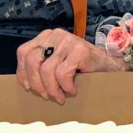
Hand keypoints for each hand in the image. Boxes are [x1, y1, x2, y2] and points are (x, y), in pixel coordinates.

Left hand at [15, 28, 129, 103]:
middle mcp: (55, 35)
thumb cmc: (81, 66)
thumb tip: (26, 83)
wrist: (109, 65)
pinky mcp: (79, 50)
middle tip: (46, 96)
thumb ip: (42, 65)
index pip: (24, 52)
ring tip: (61, 96)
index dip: (23, 71)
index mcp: (47, 36)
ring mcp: (68, 41)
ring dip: (53, 89)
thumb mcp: (57, 61)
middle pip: (32, 61)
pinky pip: (63, 73)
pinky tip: (72, 89)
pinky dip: (66, 86)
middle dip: (37, 83)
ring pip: (47, 70)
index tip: (28, 87)